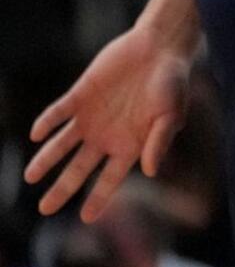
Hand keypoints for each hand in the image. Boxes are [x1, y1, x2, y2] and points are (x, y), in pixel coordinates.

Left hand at [25, 26, 189, 220]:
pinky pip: (59, 112)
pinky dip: (48, 122)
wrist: (160, 47)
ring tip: (30, 177)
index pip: (110, 178)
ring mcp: (92, 116)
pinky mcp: (81, 94)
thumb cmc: (173, 84)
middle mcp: (107, 135)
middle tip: (46, 208)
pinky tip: (37, 134)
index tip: (85, 218)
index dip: (98, 198)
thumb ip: (159, 142)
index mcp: (130, 145)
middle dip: (63, 188)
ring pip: (63, 144)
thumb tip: (149, 172)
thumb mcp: (170, 116)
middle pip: (79, 168)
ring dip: (46, 159)